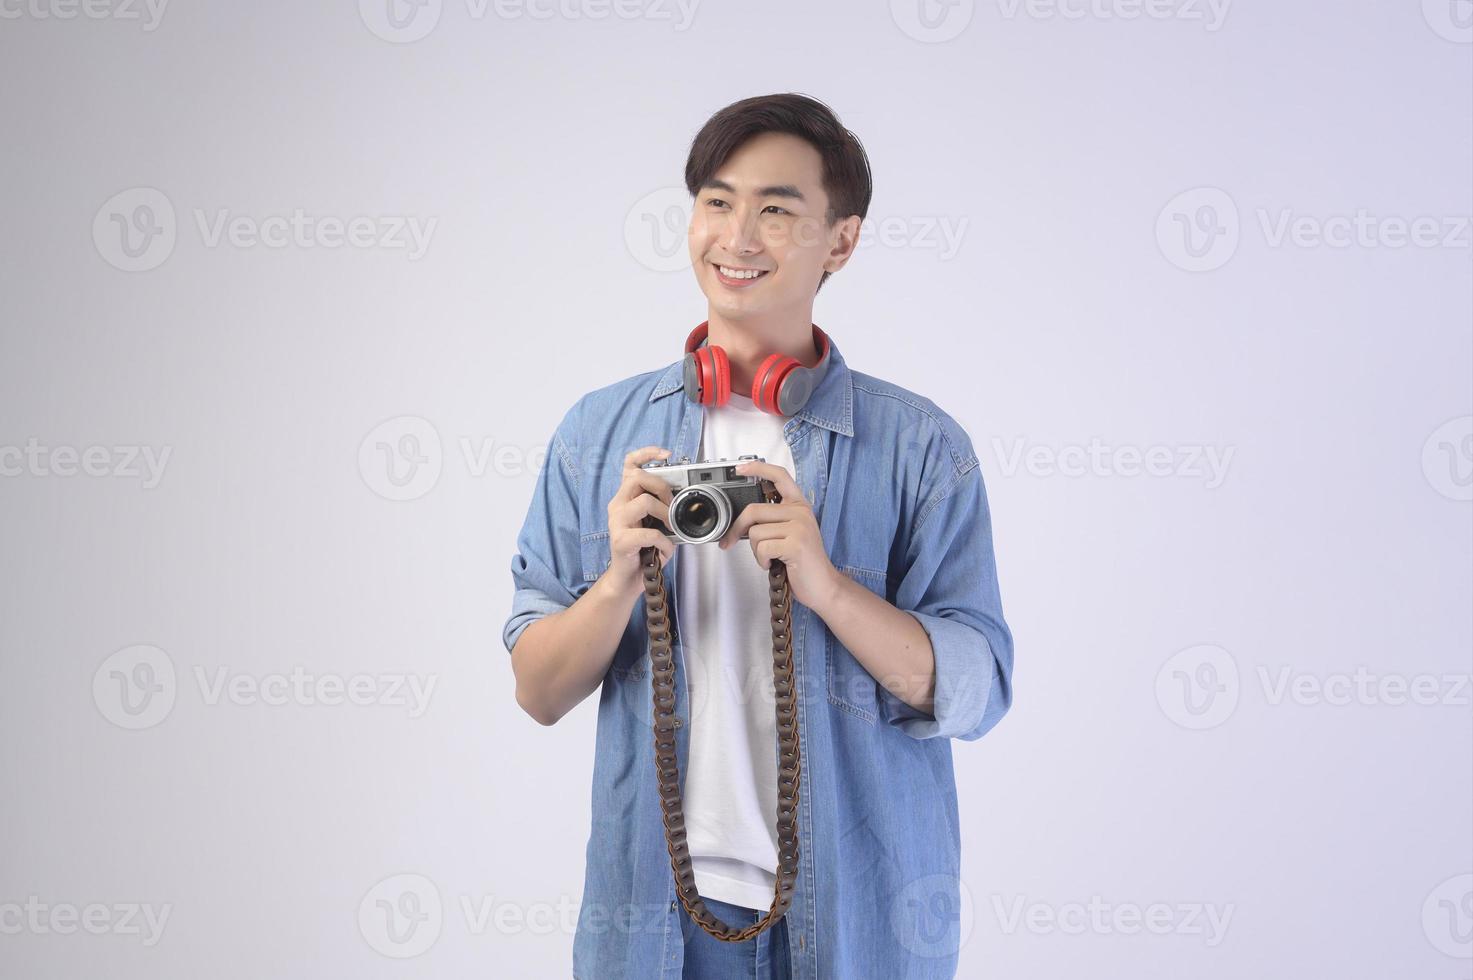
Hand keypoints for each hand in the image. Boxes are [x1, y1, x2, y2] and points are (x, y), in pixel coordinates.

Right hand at [604, 446, 676, 598]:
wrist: (628, 578)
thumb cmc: (643, 550)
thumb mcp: (654, 523)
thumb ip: (662, 508)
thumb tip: (683, 499)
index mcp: (625, 498)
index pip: (629, 465)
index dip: (646, 453)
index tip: (665, 453)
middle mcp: (618, 506)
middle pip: (637, 477)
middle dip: (661, 486)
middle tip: (671, 504)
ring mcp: (617, 522)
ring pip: (643, 501)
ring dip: (664, 514)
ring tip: (670, 527)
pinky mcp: (621, 540)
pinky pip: (648, 533)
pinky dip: (663, 542)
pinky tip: (664, 550)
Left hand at [717, 460, 841, 613]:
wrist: (823, 586)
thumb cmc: (803, 562)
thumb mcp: (791, 533)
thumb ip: (773, 520)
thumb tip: (743, 518)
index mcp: (799, 506)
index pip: (780, 476)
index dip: (758, 468)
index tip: (740, 468)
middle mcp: (800, 512)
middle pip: (754, 510)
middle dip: (737, 529)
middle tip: (730, 541)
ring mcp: (799, 527)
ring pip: (754, 532)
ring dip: (755, 551)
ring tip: (771, 557)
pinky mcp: (796, 544)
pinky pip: (761, 548)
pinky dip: (762, 561)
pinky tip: (774, 565)